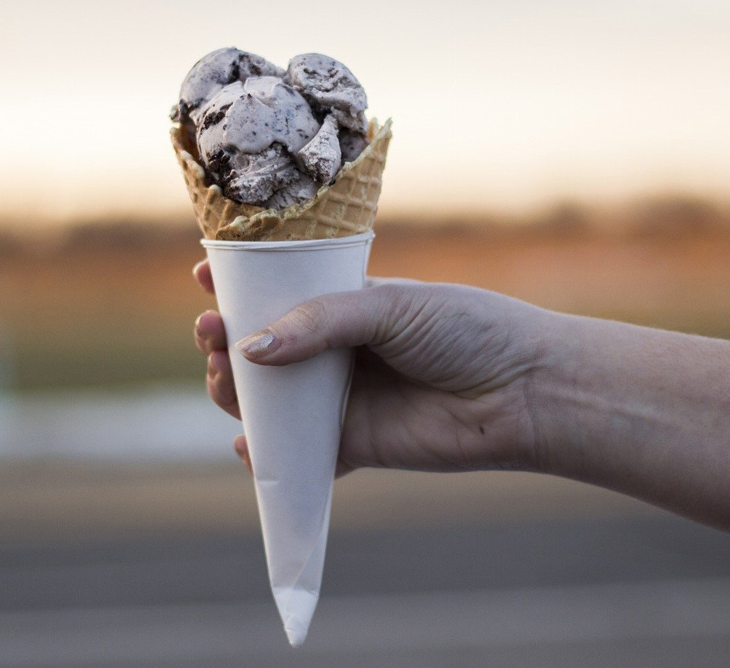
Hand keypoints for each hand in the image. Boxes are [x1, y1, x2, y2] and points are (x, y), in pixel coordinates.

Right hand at [192, 260, 551, 476]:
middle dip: (225, 340)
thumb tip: (251, 347)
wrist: (524, 391)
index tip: (206, 274)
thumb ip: (320, 323)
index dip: (239, 286)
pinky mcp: (354, 446)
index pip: (280, 293)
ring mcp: (343, 400)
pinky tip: (250, 446)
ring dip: (236, 391)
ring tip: (224, 376)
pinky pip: (299, 456)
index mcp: (346, 306)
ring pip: (270, 402)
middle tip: (209, 330)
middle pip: (261, 351)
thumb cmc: (467, 330)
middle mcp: (337, 353)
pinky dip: (269, 456)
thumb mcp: (389, 306)